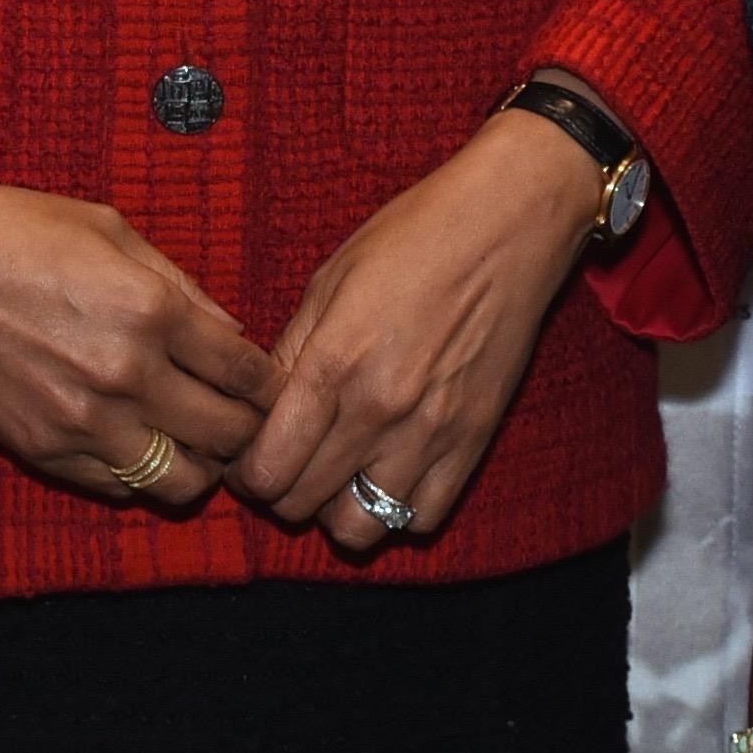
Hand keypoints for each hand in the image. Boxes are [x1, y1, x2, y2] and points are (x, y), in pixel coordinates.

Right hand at [0, 163, 277, 505]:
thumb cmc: (12, 229)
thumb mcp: (112, 231)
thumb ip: (182, 287)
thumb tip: (232, 334)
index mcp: (152, 310)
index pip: (249, 375)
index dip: (270, 385)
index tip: (268, 385)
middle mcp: (126, 375)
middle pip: (231, 436)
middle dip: (250, 430)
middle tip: (244, 419)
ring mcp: (83, 422)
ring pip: (184, 481)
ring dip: (201, 464)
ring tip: (193, 440)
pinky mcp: (44, 450)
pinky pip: (121, 488)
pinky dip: (142, 473)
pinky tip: (138, 441)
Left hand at [227, 114, 600, 549]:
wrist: (508, 225)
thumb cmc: (412, 238)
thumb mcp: (329, 281)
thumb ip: (291, 352)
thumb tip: (259, 408)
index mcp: (332, 363)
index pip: (267, 467)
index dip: (245, 475)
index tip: (248, 460)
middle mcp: (378, 409)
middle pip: (302, 503)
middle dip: (279, 493)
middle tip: (284, 465)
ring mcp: (430, 432)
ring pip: (358, 527)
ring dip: (333, 511)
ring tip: (334, 478)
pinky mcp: (474, 441)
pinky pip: (421, 517)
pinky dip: (393, 510)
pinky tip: (384, 475)